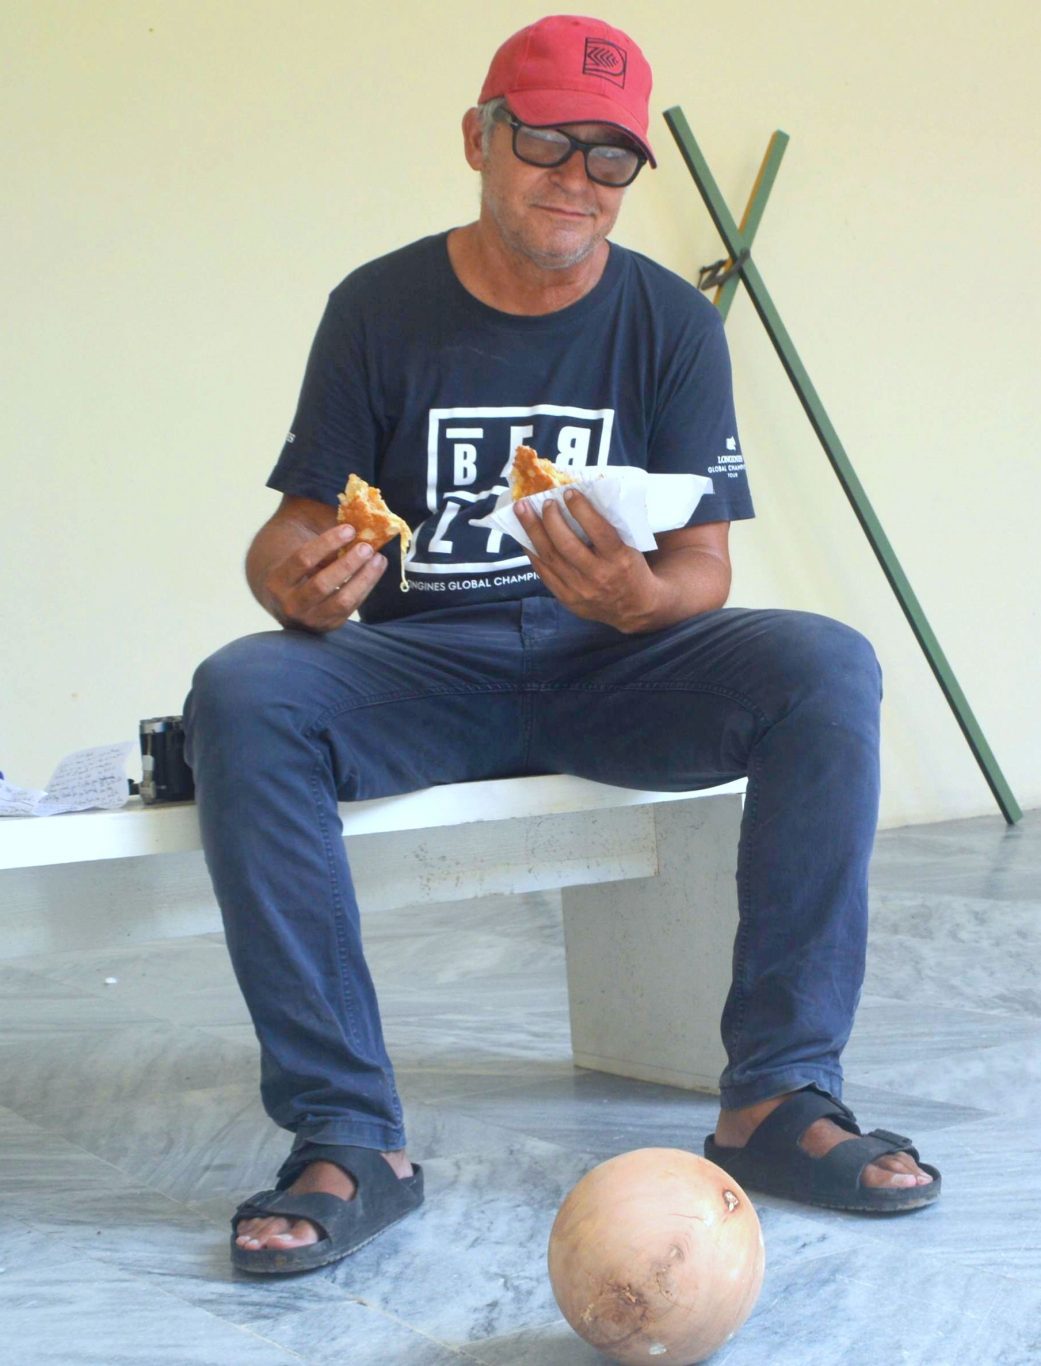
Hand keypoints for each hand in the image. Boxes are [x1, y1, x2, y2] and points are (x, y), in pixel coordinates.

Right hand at [263, 522, 387, 632]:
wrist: (280, 599)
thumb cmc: (293, 565)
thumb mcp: (296, 546)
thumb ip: (315, 530)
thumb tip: (350, 508)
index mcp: (276, 580)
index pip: (302, 559)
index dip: (328, 542)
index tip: (349, 528)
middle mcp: (289, 605)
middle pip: (323, 584)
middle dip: (348, 564)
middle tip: (367, 546)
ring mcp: (309, 620)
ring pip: (342, 601)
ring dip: (364, 579)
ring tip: (378, 559)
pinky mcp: (327, 627)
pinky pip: (351, 609)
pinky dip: (365, 588)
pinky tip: (374, 571)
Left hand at [516, 490, 660, 632]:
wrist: (634, 607)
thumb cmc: (630, 568)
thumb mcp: (631, 547)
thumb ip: (610, 528)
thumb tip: (579, 499)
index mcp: (619, 558)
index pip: (599, 530)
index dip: (581, 509)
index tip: (569, 493)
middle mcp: (599, 575)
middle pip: (566, 545)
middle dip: (550, 519)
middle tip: (544, 501)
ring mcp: (580, 589)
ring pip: (550, 557)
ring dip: (533, 531)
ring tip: (522, 511)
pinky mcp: (567, 598)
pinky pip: (543, 572)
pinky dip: (531, 551)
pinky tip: (525, 536)